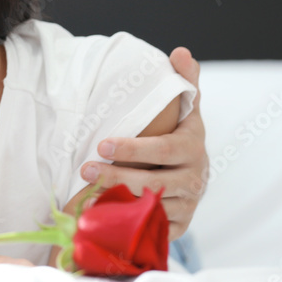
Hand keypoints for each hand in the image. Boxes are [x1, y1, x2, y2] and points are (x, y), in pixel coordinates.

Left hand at [79, 47, 208, 238]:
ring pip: (151, 207)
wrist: (191, 176)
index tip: (102, 143)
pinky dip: (128, 224)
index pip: (165, 149)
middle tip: (85, 169)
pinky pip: (152, 229)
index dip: (134, 149)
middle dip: (117, 176)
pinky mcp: (178, 227)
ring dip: (117, 200)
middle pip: (154, 181)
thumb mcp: (185, 109)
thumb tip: (181, 51)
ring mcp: (188, 205)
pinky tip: (102, 216)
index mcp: (194, 147)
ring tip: (85, 192)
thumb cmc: (178, 136)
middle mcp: (195, 178)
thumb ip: (183, 82)